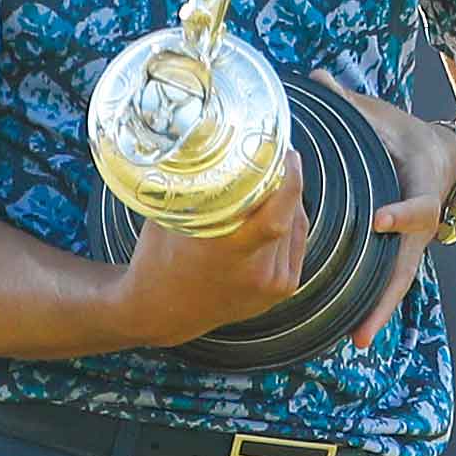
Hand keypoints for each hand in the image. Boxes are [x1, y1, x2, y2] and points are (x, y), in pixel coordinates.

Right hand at [110, 147, 310, 347]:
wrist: (162, 312)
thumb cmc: (158, 260)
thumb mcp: (169, 218)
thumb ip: (192, 187)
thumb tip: (205, 143)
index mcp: (228, 253)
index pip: (277, 214)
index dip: (289, 179)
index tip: (286, 152)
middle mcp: (256, 273)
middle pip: (289, 214)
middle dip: (286, 181)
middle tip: (276, 156)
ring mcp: (271, 285)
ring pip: (296, 227)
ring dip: (289, 201)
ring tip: (274, 179)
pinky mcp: (281, 291)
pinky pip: (297, 244)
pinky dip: (291, 222)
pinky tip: (279, 207)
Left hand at [309, 69, 455, 347]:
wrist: (448, 161)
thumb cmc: (407, 136)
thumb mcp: (386, 117)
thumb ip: (351, 103)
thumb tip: (314, 77)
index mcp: (421, 187)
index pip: (416, 206)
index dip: (400, 213)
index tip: (379, 219)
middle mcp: (420, 224)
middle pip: (406, 265)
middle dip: (386, 295)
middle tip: (366, 326)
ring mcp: (412, 244)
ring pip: (397, 282)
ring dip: (379, 311)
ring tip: (358, 340)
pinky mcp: (400, 253)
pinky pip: (387, 281)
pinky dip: (373, 304)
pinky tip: (353, 332)